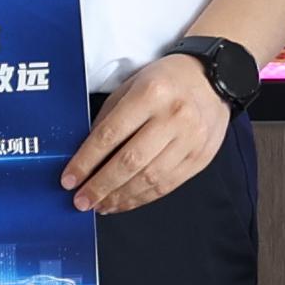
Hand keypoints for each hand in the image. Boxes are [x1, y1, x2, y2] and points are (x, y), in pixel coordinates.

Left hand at [62, 55, 233, 216]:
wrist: (215, 79)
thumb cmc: (167, 80)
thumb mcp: (132, 86)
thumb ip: (109, 118)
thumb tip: (86, 156)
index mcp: (151, 93)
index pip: (110, 134)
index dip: (86, 161)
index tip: (69, 180)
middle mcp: (173, 117)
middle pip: (129, 161)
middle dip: (101, 186)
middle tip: (81, 201)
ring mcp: (190, 139)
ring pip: (149, 178)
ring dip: (120, 197)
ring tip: (101, 205)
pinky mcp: (200, 157)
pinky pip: (167, 185)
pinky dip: (142, 198)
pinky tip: (125, 201)